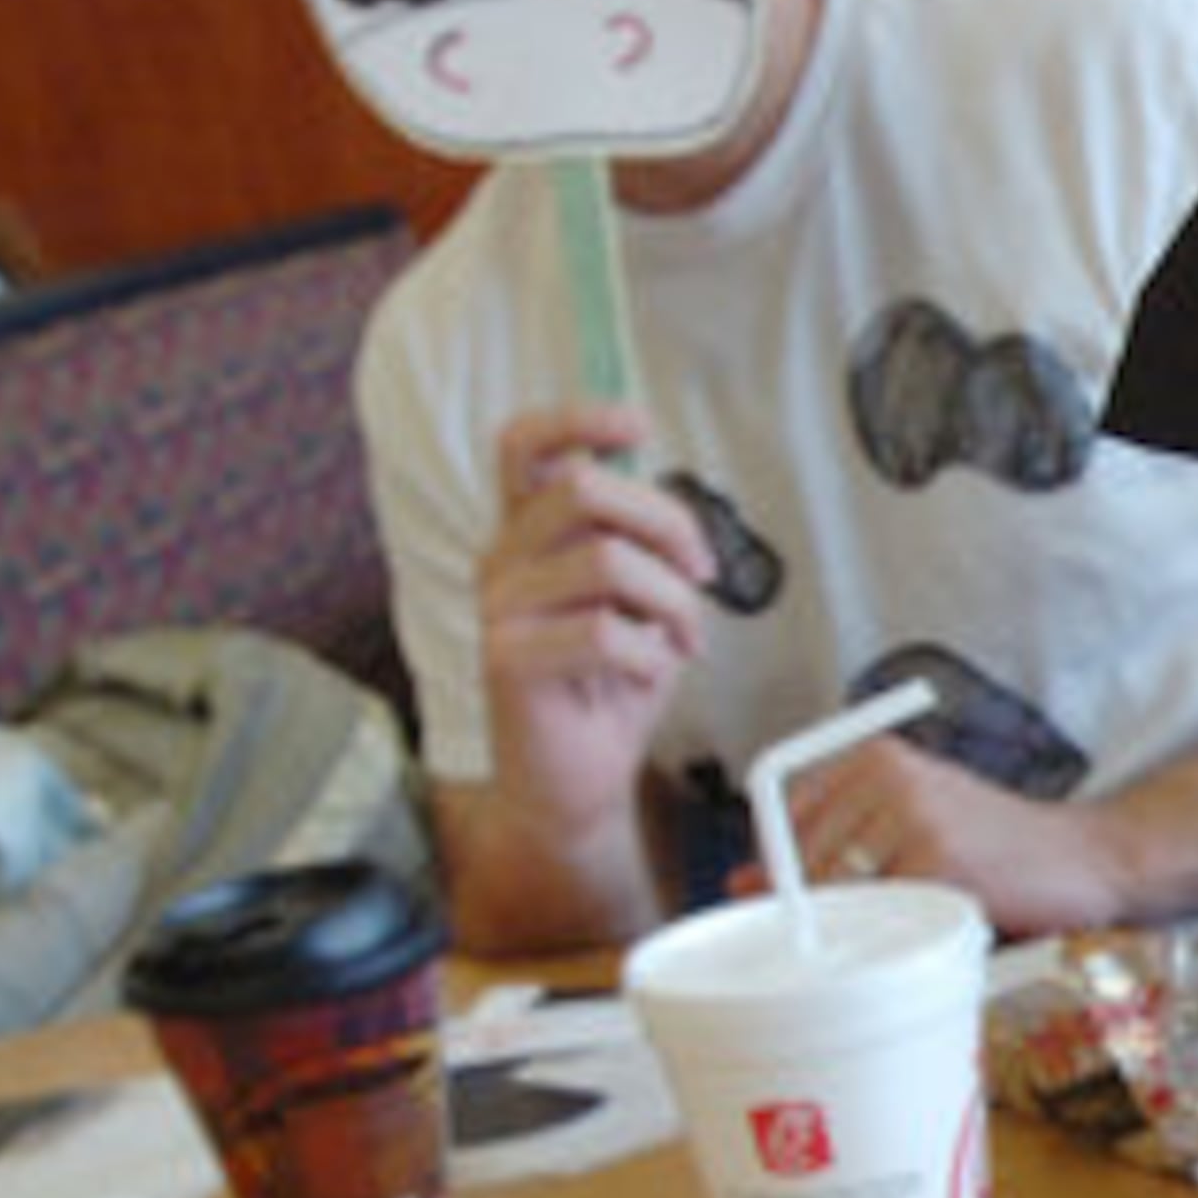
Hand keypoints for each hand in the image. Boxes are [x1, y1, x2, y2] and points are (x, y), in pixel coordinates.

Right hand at [475, 404, 713, 842]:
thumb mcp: (640, 600)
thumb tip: (674, 512)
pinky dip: (651, 654)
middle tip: (700, 573)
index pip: (526, 445)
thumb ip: (643, 545)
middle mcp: (503, 558)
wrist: (578, 779)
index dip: (579, 418)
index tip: (638, 424)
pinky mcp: (507, 660)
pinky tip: (648, 674)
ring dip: (672, 603)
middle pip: (586, 489)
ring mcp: (498, 607)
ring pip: (608, 561)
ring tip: (682, 640)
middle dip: (668, 523)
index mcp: (529, 533)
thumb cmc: (612, 684)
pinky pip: (605, 632)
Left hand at [777, 736, 1126, 938]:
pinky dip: (904, 932)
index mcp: (875, 754)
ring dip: (870, 923)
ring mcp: (914, 816)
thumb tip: (740, 882)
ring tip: (923, 914)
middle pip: (802, 861)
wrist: (1087, 857)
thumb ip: (828, 844)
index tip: (816, 897)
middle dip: (826, 906)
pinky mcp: (939, 860)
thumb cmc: (997, 847)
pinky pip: (884, 914)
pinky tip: (945, 921)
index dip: (786, 870)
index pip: (781, 819)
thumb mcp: (908, 825)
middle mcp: (889, 774)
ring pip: (840, 893)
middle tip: (886, 918)